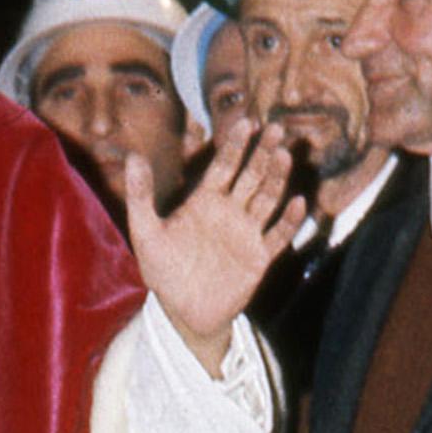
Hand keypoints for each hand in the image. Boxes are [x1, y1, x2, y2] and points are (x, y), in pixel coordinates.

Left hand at [125, 123, 301, 370]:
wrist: (182, 311)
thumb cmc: (163, 270)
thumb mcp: (145, 231)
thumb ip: (140, 195)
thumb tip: (133, 156)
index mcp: (205, 200)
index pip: (224, 165)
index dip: (235, 144)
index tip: (247, 121)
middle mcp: (230, 211)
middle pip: (251, 175)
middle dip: (263, 152)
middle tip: (276, 128)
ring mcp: (247, 232)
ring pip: (267, 198)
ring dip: (277, 178)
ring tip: (284, 156)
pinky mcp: (259, 257)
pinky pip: (278, 235)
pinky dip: (289, 220)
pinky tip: (298, 202)